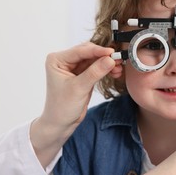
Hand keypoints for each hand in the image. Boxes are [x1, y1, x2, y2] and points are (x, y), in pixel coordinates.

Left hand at [31, 42, 115, 166]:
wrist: (61, 124)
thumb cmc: (62, 107)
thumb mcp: (79, 88)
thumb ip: (94, 72)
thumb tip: (110, 59)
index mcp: (57, 60)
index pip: (80, 51)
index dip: (97, 51)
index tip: (112, 52)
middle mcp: (65, 60)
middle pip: (89, 52)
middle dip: (104, 56)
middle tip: (118, 60)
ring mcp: (75, 67)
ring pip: (95, 59)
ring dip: (107, 62)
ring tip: (118, 68)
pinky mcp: (83, 74)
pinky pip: (97, 67)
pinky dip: (106, 68)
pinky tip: (115, 72)